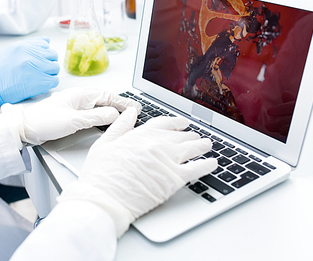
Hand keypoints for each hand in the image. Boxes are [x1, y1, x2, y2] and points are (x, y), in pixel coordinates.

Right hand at [0, 37, 59, 112]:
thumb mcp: (10, 51)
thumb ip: (28, 47)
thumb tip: (46, 42)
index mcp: (24, 46)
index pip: (45, 44)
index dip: (44, 53)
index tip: (40, 59)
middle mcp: (31, 55)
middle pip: (53, 55)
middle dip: (48, 62)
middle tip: (41, 70)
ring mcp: (37, 68)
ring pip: (55, 68)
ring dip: (50, 73)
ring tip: (40, 78)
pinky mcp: (40, 82)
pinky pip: (54, 80)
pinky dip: (50, 83)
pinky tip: (41, 85)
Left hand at [2, 87, 141, 144]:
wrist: (24, 127)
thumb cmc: (44, 121)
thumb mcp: (73, 121)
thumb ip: (95, 117)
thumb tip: (114, 115)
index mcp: (80, 94)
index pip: (108, 96)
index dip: (123, 102)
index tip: (135, 108)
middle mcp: (79, 98)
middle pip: (105, 100)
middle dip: (120, 105)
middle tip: (135, 112)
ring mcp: (75, 106)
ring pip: (99, 106)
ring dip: (112, 110)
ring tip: (125, 115)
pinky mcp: (71, 114)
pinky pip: (92, 112)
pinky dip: (102, 115)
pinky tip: (106, 120)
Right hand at [58, 108, 216, 236]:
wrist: (104, 199)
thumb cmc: (100, 176)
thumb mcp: (104, 144)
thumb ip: (120, 126)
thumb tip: (130, 112)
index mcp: (139, 135)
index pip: (163, 123)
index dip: (175, 122)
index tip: (182, 123)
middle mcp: (156, 144)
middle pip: (181, 135)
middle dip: (190, 135)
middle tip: (196, 137)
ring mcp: (167, 160)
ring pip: (192, 148)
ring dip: (202, 145)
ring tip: (207, 145)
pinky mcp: (175, 179)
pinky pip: (197, 168)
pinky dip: (207, 165)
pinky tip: (212, 163)